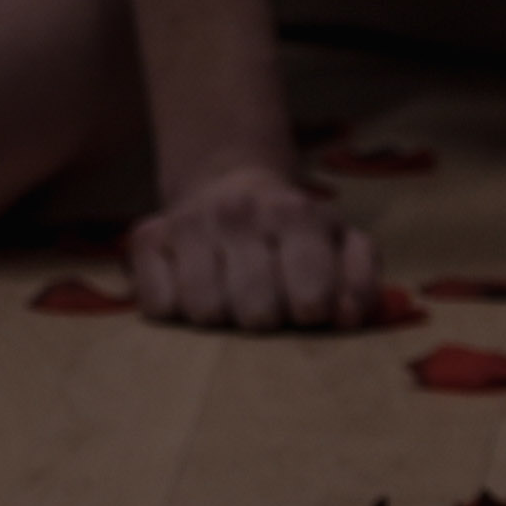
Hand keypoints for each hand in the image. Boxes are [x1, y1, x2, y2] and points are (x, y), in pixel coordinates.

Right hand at [130, 159, 392, 331]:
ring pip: (205, 310)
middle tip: (265, 306)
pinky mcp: (146, 237)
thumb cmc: (294, 236)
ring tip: (230, 301)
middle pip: (256, 312)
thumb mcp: (342, 245)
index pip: (311, 295)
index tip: (307, 312)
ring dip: (221, 318)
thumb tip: (345, 318)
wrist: (231, 185)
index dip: (311, 313)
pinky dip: (176, 311)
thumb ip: (359, 281)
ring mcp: (189, 221)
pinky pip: (159, 304)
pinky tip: (191, 292)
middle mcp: (238, 211)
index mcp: (296, 214)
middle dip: (265, 320)